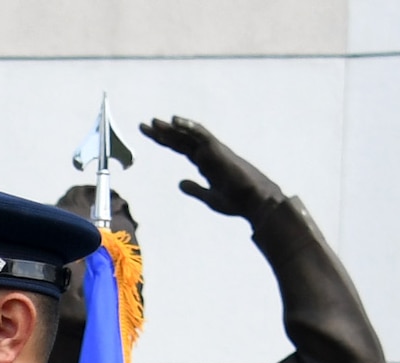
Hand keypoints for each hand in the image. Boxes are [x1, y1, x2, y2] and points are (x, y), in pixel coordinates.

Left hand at [140, 116, 285, 219]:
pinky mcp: (219, 151)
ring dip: (172, 128)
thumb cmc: (237, 201)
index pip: (181, 147)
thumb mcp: (209, 197)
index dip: (164, 140)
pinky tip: (175, 122)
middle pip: (181, 139)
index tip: (148, 134)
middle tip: (144, 125)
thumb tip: (180, 183)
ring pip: (189, 134)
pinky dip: (189, 127)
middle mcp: (208, 153)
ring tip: (154, 123)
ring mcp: (214, 151)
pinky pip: (202, 135)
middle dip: (162, 132)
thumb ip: (194, 189)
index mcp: (205, 163)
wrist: (255, 203)